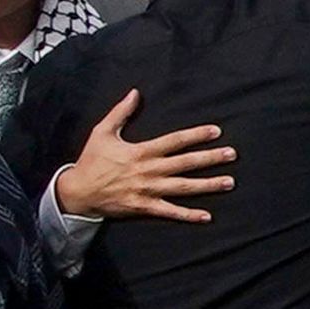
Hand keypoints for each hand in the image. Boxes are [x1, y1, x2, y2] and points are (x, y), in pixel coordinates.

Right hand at [57, 90, 234, 222]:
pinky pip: (170, 212)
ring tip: (230, 182)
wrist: (77, 192)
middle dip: (210, 159)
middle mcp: (148, 170)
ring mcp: (148, 190)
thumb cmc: (91, 160)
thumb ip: (121, 112)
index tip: (216, 132)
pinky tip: (207, 216)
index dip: (196, 135)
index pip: (174, 141)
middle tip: (232, 154)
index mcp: (141, 151)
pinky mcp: (144, 207)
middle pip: (185, 163)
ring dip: (208, 186)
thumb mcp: (102, 132)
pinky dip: (188, 215)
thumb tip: (135, 92)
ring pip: (183, 187)